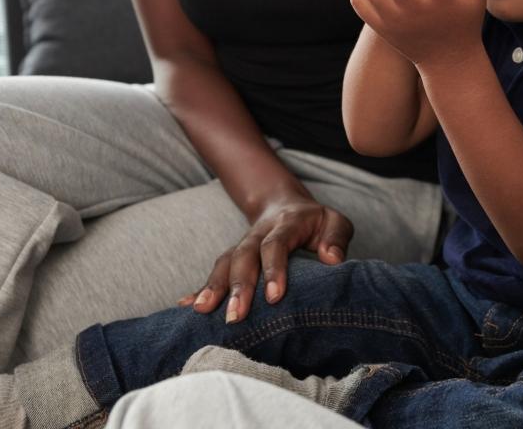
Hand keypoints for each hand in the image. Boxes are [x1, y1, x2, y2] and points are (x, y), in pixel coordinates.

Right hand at [178, 194, 352, 322]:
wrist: (285, 205)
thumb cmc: (316, 222)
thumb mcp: (334, 222)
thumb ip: (337, 236)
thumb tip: (332, 259)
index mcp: (286, 224)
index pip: (276, 244)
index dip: (274, 269)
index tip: (274, 297)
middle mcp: (259, 234)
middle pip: (243, 256)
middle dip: (238, 286)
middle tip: (236, 316)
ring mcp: (242, 246)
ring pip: (224, 263)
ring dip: (213, 288)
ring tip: (203, 312)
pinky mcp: (233, 259)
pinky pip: (214, 273)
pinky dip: (200, 290)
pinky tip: (186, 309)